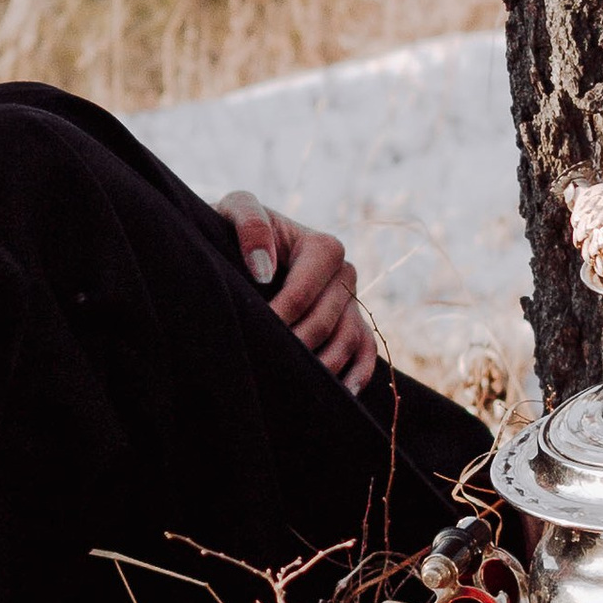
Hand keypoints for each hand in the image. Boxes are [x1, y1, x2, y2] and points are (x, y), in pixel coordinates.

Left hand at [219, 190, 378, 394]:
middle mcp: (346, 273)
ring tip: (293, 387)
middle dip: (295, 347)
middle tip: (264, 365)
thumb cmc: (239, 227)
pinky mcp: (354, 322)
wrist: (244, 242)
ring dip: (323, 369)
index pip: (303, 295)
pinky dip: (359, 374)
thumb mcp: (237, 209)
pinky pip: (366, 351)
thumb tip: (264, 269)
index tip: (251, 332)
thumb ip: (250, 225)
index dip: (278, 318)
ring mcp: (352, 301)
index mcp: (324, 247)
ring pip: (348, 342)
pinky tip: (342, 393)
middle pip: (324, 324)